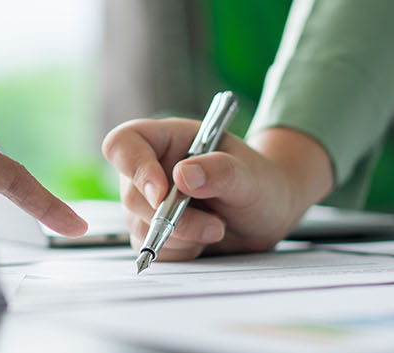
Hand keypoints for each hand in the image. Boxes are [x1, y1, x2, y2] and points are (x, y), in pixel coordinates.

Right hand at [101, 119, 333, 260]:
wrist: (269, 214)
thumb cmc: (261, 183)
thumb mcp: (250, 176)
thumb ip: (220, 171)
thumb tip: (183, 175)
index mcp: (167, 140)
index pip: (124, 144)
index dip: (134, 168)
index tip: (161, 194)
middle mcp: (151, 170)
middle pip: (131, 196)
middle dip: (170, 218)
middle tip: (214, 225)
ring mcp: (149, 204)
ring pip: (141, 228)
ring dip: (181, 238)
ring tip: (217, 228)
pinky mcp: (155, 232)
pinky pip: (152, 249)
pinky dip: (181, 252)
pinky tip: (204, 241)